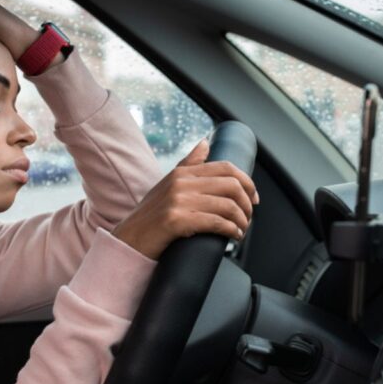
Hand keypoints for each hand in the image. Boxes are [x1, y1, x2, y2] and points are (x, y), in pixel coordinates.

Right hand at [113, 139, 259, 260]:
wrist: (128, 240)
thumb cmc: (151, 216)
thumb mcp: (168, 185)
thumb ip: (188, 164)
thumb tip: (205, 143)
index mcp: (182, 173)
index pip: (226, 168)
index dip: (247, 182)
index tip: (253, 198)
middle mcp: (181, 183)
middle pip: (231, 185)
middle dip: (247, 203)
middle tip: (249, 217)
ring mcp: (178, 201)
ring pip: (227, 205)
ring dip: (242, 220)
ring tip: (242, 230)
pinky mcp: (176, 220)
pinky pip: (216, 222)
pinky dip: (231, 230)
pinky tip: (233, 236)